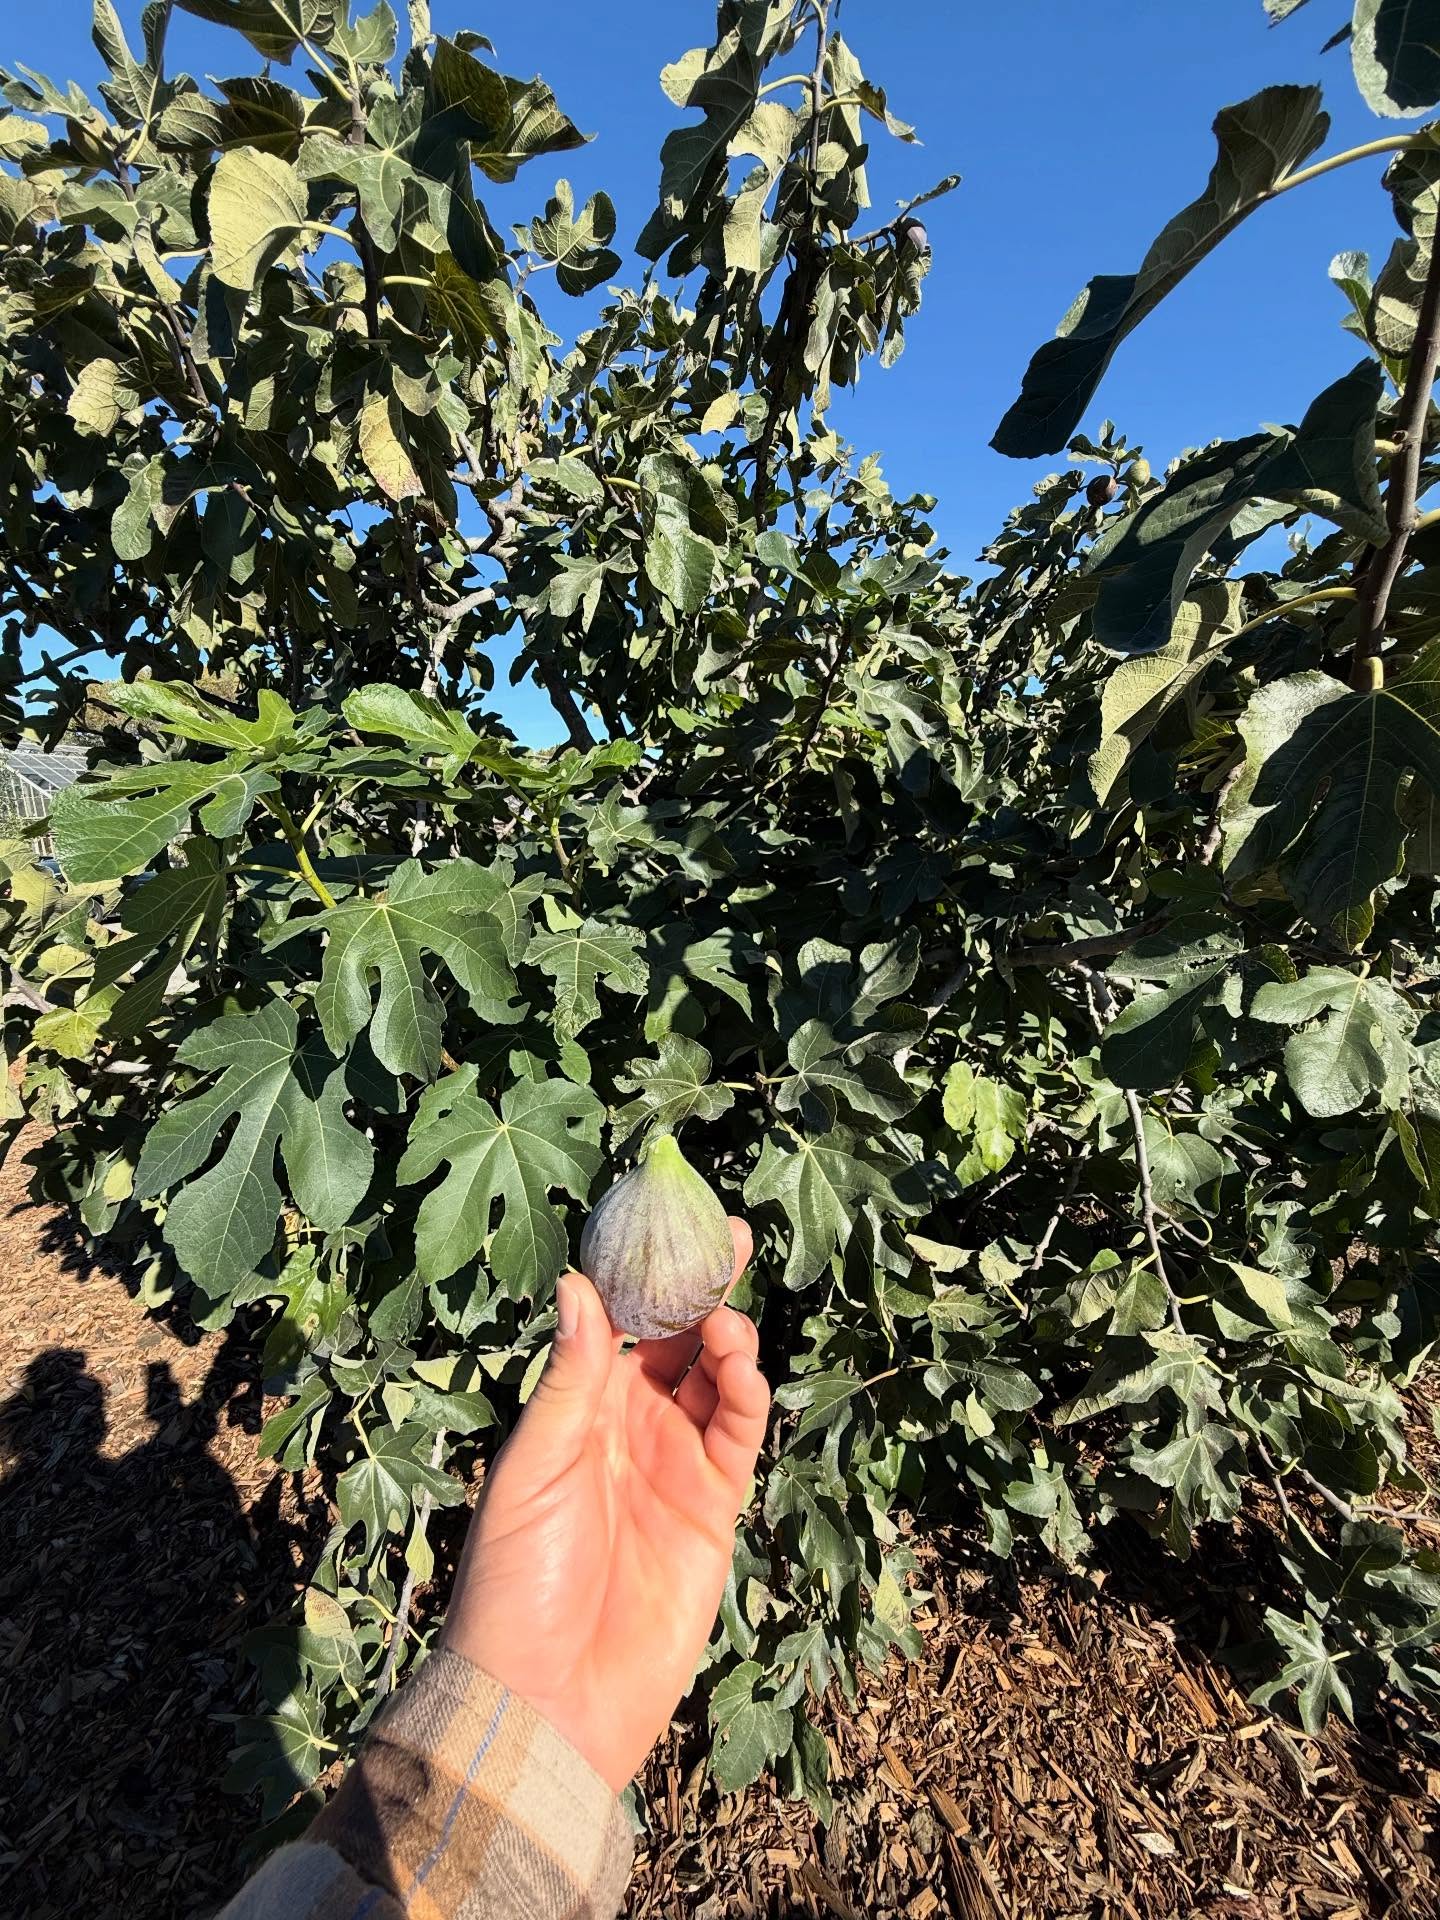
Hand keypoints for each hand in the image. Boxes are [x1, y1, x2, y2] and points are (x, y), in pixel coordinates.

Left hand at [440, 1220, 768, 1790]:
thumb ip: (567, 1379)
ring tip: (726, 1320)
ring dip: (726, 1338)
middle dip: (702, 1287)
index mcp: (575, 1408)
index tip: (666, 1220)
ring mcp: (675, 1463)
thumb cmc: (516, 1581)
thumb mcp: (533, 1467)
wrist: (549, 1697)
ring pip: (715, 1377)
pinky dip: (746, 1396)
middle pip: (676, 1339)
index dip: (642, 1272)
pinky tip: (741, 1367)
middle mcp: (629, 1424)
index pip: (615, 1321)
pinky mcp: (714, 1507)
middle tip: (729, 1237)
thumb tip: (575, 1283)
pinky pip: (739, 1435)